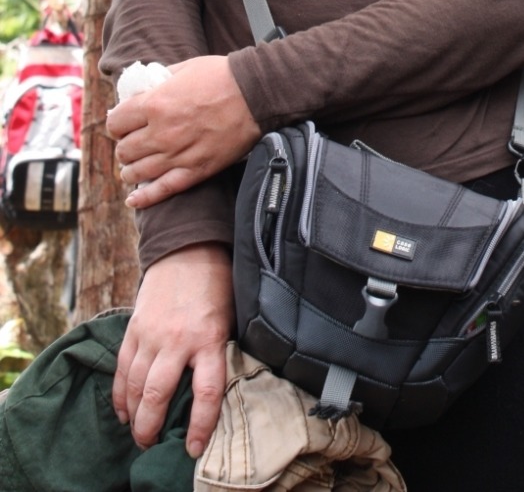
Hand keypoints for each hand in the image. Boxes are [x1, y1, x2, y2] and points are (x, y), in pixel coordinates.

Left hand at [107, 55, 260, 207]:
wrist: (256, 93)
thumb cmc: (222, 76)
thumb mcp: (184, 68)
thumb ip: (160, 80)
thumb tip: (144, 89)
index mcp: (155, 104)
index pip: (116, 122)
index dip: (118, 123)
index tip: (124, 123)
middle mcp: (160, 133)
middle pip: (123, 150)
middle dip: (125, 145)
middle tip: (134, 142)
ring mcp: (176, 155)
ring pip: (136, 173)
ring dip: (131, 170)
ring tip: (135, 166)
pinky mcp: (195, 171)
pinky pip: (161, 191)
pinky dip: (143, 198)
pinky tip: (134, 200)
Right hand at [113, 243, 232, 459]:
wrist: (189, 246)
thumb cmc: (217, 284)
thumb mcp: (231, 316)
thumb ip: (222, 350)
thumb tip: (221, 388)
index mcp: (209, 338)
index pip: (206, 393)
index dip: (200, 426)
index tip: (194, 449)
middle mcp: (178, 339)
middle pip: (158, 395)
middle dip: (151, 428)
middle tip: (150, 445)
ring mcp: (152, 333)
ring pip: (134, 385)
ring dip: (133, 415)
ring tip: (136, 433)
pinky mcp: (135, 327)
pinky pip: (121, 367)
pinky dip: (119, 393)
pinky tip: (122, 409)